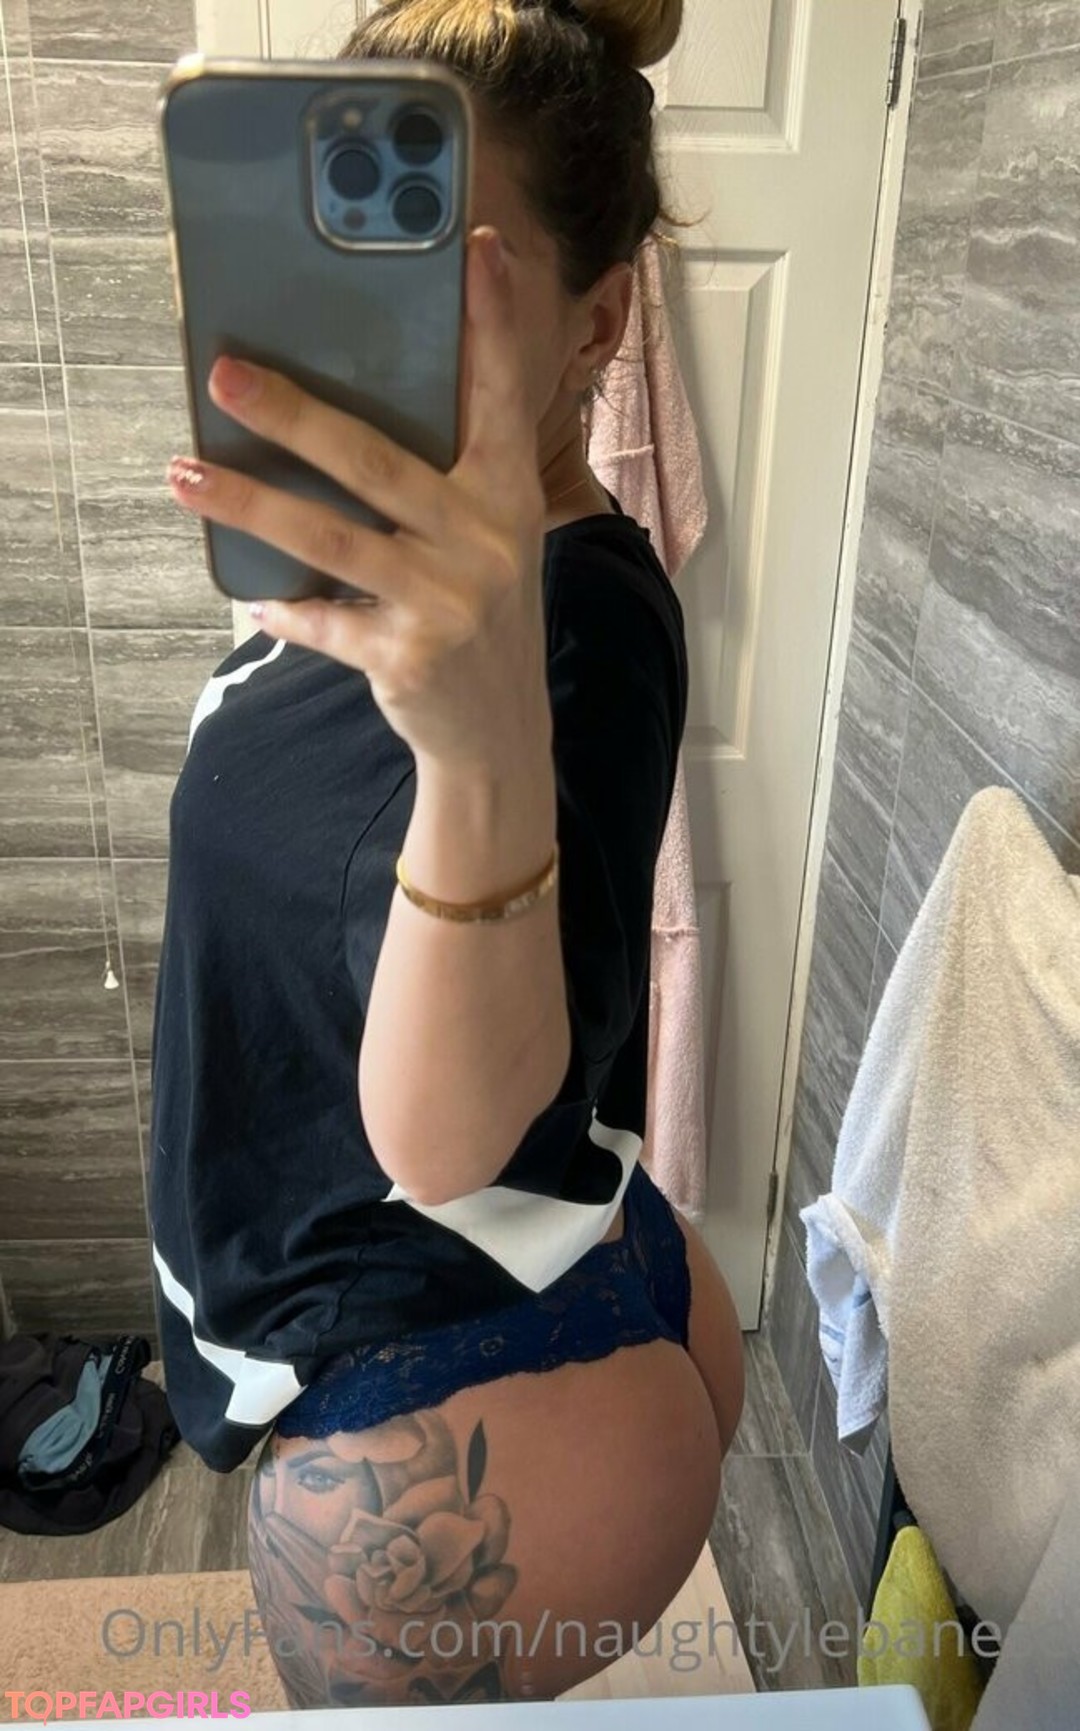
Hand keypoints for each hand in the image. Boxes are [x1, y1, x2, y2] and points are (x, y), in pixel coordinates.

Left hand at [166, 227, 551, 771]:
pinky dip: (284, 608)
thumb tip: (339, 415)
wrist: (498, 732)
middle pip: (375, 463)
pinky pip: (322, 620)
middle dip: (294, 416)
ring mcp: (447, 602)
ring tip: (183, 474)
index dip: (491, 322)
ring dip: (248, 504)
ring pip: (330, 538)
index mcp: (508, 497)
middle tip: (224, 374)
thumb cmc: (480, 614)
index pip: (499, 397)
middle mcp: (485, 542)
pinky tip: (252, 598)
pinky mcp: (407, 656)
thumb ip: (448, 480)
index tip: (477, 246)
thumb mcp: (489, 540)